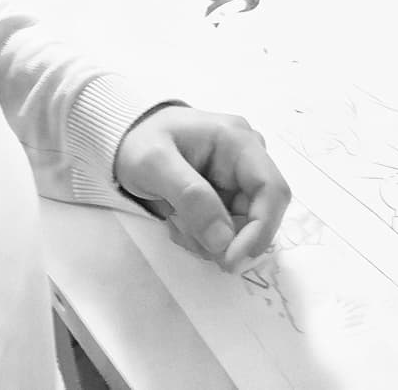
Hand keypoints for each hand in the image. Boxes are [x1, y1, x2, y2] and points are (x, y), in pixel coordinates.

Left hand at [114, 104, 290, 272]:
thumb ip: (190, 197)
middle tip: (187, 237)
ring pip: (242, 227)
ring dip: (210, 239)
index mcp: (238, 140)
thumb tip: (224, 240)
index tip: (233, 260)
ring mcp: (237, 178)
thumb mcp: (155, 164)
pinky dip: (204, 236)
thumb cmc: (139, 142)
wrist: (124, 138)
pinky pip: (227, 229)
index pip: (272, 189)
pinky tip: (178, 222)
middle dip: (226, 237)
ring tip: (174, 223)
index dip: (262, 229)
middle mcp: (246, 158)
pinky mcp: (226, 195)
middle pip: (258, 214)